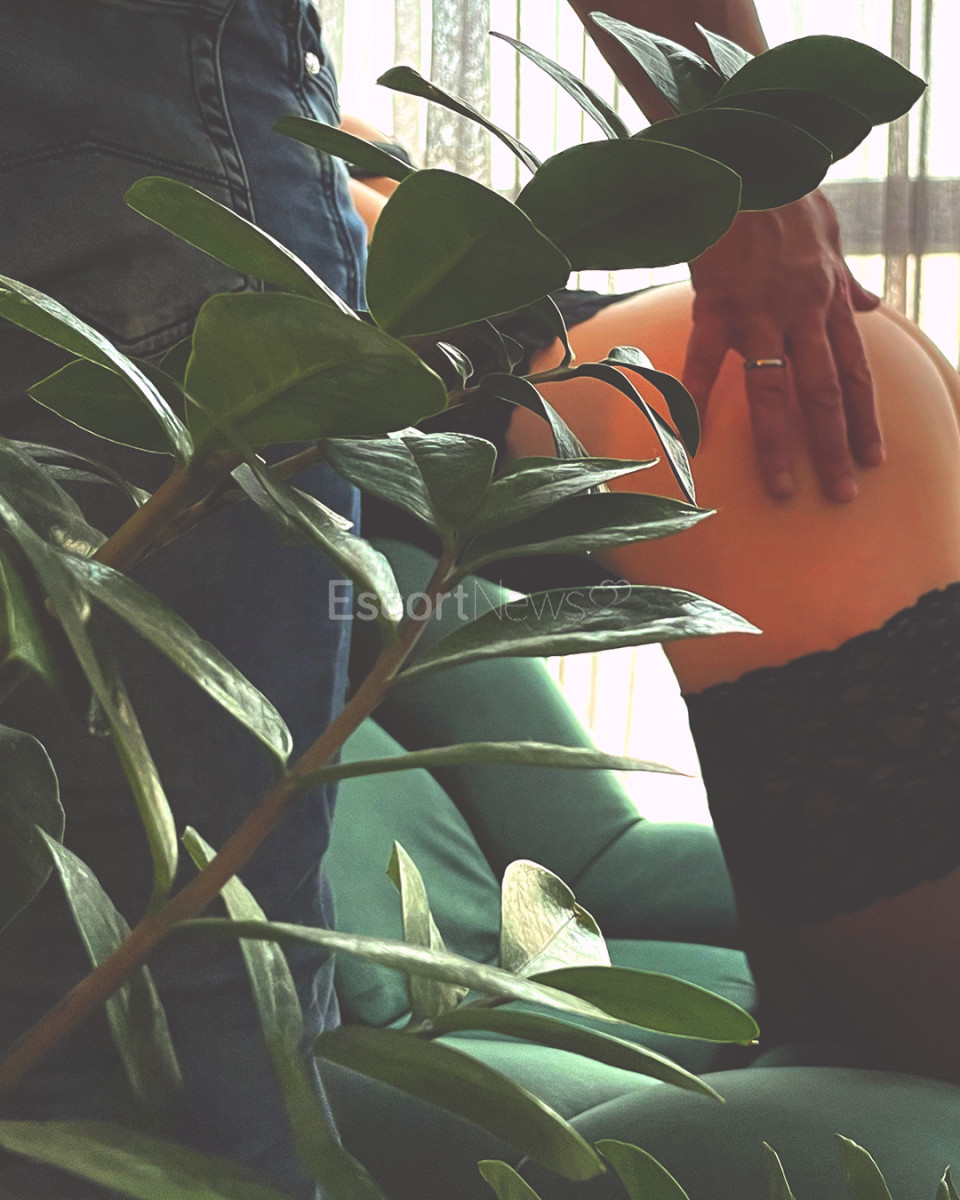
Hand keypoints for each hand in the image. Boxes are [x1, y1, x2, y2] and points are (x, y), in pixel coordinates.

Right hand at [683, 190, 883, 502]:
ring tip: (784, 489)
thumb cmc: (785, 193)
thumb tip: (870, 306)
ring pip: (774, 391)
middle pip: (823, 394)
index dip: (864, 418)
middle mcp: (801, 313)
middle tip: (842, 493)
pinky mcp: (717, 305)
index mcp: (828, 298)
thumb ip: (847, 279)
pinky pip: (706, 361)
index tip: (873, 459)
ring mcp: (759, 312)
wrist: (746, 158)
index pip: (854, 372)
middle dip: (834, 447)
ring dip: (779, 445)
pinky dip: (697, 400)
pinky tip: (690, 439)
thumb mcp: (829, 234)